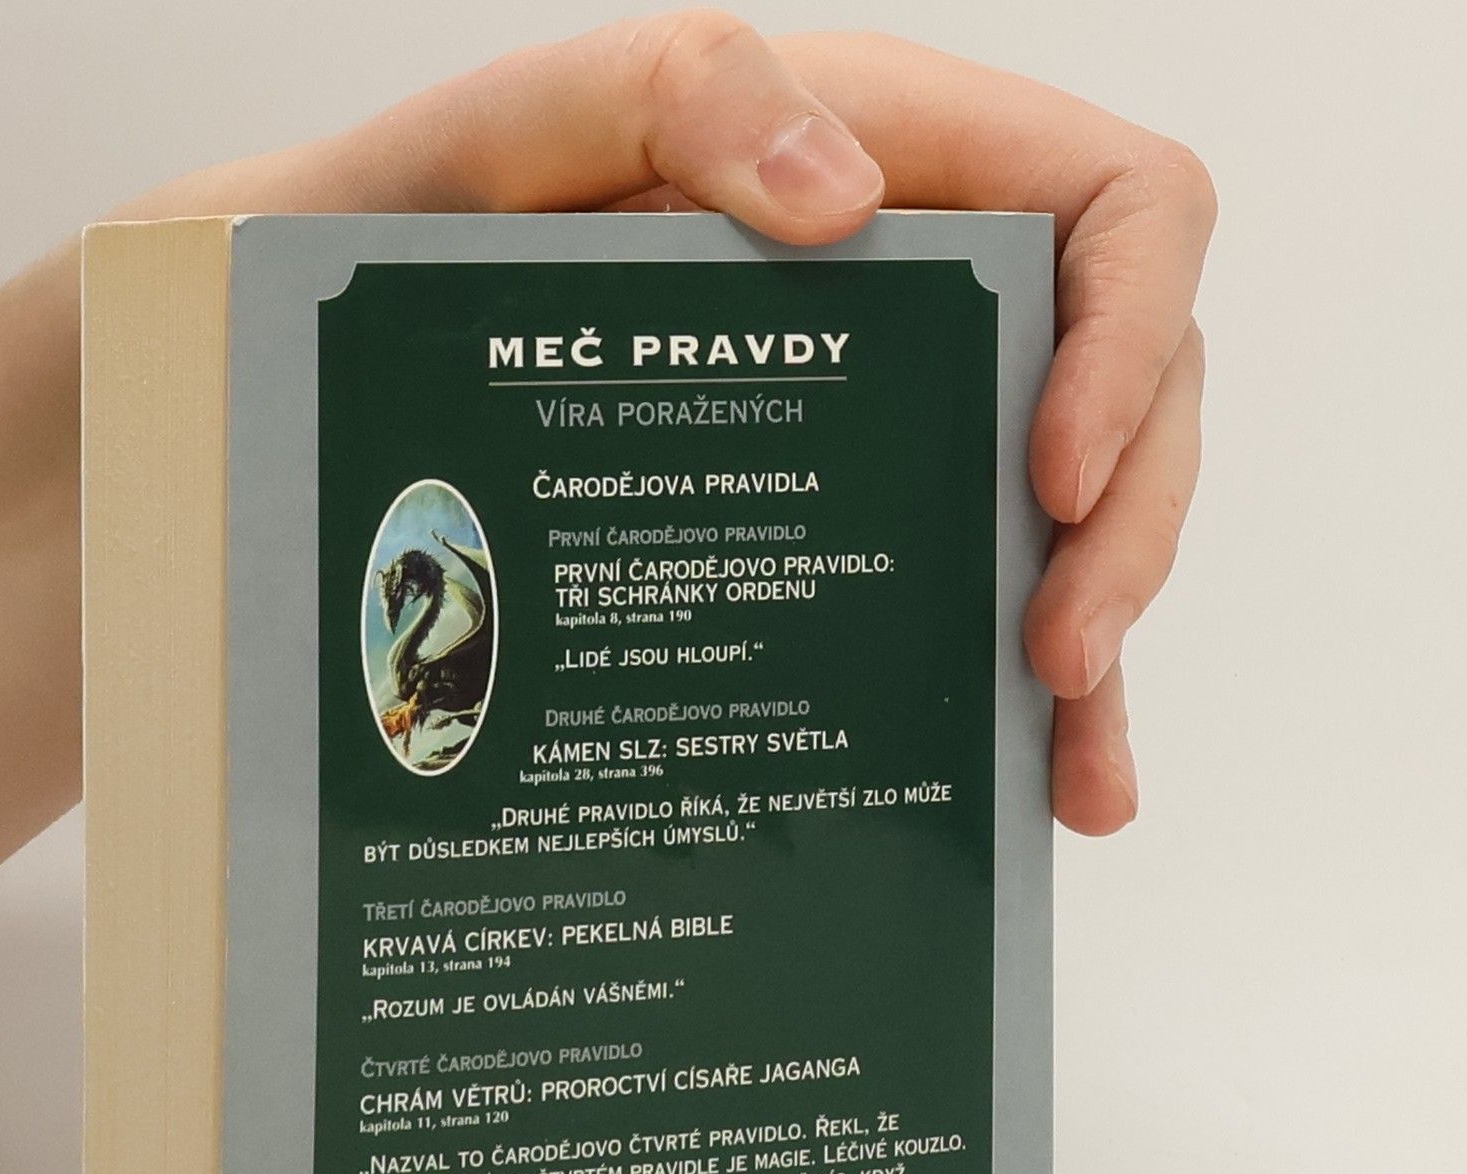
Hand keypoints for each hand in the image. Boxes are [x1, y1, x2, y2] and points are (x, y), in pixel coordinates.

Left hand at [148, 13, 1214, 833]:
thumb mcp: (522, 134)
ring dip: (1097, 642)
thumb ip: (678, 96)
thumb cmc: (413, 229)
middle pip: (1129, 383)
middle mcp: (919, 292)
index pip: (1118, 209)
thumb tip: (845, 203)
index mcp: (892, 157)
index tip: (1057, 476)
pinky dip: (1019, 696)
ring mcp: (892, 417)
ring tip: (1068, 771)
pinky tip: (1036, 783)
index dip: (1134, 338)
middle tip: (1056, 660)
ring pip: (1069, 512)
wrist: (333, 364)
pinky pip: (972, 595)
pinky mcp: (846, 522)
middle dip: (1127, 528)